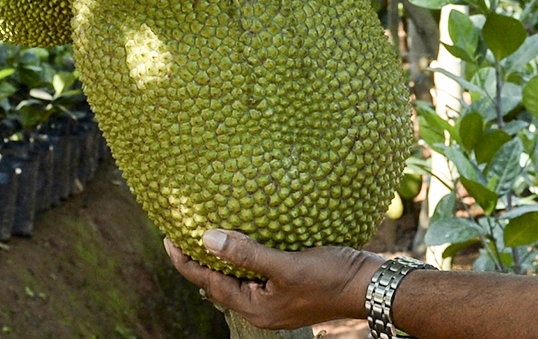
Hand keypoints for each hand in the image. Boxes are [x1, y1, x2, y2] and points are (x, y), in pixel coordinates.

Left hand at [165, 229, 384, 329]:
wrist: (370, 284)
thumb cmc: (331, 276)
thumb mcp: (285, 264)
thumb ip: (246, 253)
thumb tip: (206, 238)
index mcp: (255, 308)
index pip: (207, 282)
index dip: (185, 260)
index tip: (167, 236)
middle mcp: (261, 307)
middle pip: (218, 281)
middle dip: (198, 257)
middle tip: (179, 230)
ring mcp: (274, 299)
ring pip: (236, 276)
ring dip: (221, 255)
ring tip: (203, 230)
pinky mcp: (287, 286)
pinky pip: (254, 271)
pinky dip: (243, 254)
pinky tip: (241, 237)